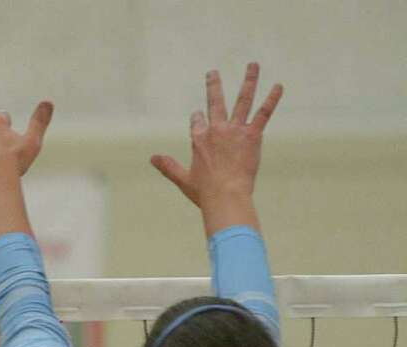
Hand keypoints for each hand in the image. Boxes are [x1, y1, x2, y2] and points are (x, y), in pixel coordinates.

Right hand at [151, 63, 281, 208]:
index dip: (197, 119)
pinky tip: (279, 86)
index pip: (197, 122)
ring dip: (248, 81)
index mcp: (199, 139)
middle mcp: (217, 129)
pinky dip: (272, 99)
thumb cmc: (205, 192)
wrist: (225, 196)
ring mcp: (235, 130)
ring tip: (253, 65)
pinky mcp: (252, 135)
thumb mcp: (183, 179)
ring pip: (243, 100)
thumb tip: (152, 158)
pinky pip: (263, 113)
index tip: (197, 116)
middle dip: (213, 85)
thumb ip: (168, 166)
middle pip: (215, 102)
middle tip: (213, 72)